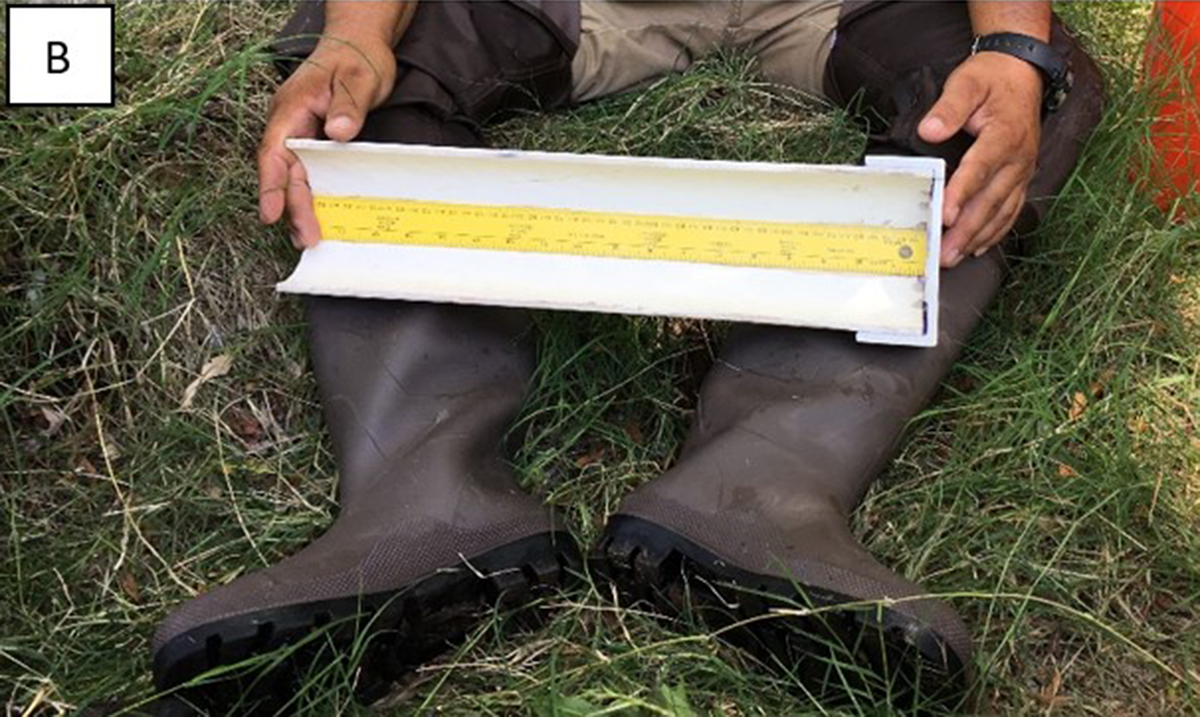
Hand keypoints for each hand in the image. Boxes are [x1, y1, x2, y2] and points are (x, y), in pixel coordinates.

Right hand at [258, 36, 396, 247]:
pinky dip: (311, 195)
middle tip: (307, 237)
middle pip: (284, 172)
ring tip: (309, 237)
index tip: (271, 212)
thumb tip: (337, 132)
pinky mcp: (314, 142)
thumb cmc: (357, 58)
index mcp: (292, 108)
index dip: (271, 185)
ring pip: (294, 176)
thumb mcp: (358, 78)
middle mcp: (290, 124)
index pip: (274, 151)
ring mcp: (300, 134)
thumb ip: (348, 105)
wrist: (360, 45)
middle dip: (292, 207)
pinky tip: (318, 217)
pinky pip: (308, 173)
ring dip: (300, 207)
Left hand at [918, 51, 1042, 266]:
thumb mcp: (967, 83)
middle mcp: (1018, 157)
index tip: (945, 214)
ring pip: (1001, 210)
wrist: (1022, 72)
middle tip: (945, 252)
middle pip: (990, 199)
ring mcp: (1022, 170)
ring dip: (978, 237)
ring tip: (956, 256)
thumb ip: (948, 107)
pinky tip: (979, 246)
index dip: (961, 193)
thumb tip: (929, 131)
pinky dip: (995, 231)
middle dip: (967, 229)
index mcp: (1005, 134)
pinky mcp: (1021, 176)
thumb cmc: (991, 79)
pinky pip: (1011, 209)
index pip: (980, 169)